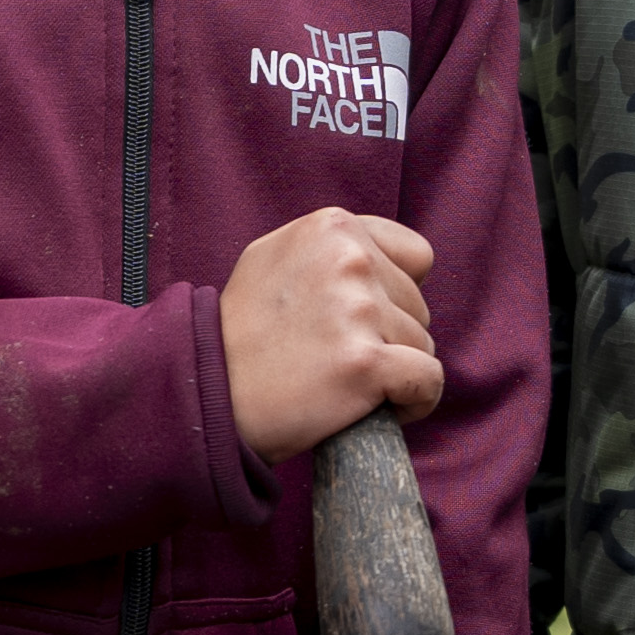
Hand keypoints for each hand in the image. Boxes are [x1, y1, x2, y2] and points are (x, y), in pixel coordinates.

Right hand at [219, 208, 439, 459]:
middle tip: (336, 355)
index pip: (416, 258)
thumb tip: (372, 253)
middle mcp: (349, 258)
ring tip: (343, 381)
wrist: (207, 390)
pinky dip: (414, 403)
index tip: (359, 319)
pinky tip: (379, 408)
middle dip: (390, 335)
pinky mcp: (366, 362)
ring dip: (395, 369)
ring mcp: (359, 309)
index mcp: (332, 226)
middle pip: (419, 305)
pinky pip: (428, 382)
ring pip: (422, 344)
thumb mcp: (274, 258)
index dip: (394, 294)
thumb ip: (327, 248)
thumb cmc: (240, 333)